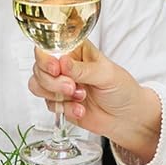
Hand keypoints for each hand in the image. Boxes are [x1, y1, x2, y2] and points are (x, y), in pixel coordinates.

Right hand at [27, 41, 161, 158]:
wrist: (127, 118)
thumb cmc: (122, 89)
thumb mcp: (106, 74)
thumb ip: (82, 69)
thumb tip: (62, 62)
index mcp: (76, 50)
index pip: (49, 46)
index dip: (46, 57)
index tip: (56, 68)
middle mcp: (65, 65)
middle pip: (39, 68)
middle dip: (52, 81)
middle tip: (71, 87)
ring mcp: (60, 85)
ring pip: (37, 85)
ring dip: (56, 95)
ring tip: (79, 98)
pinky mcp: (60, 103)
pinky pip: (49, 104)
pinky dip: (65, 109)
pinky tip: (81, 110)